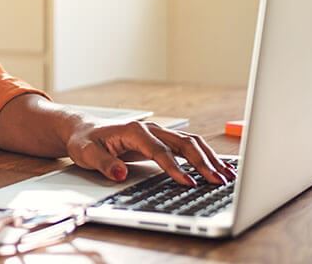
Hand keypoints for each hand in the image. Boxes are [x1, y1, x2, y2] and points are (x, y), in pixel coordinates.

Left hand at [65, 120, 236, 185]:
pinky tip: (219, 167)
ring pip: (190, 143)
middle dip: (202, 162)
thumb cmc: (84, 141)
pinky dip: (205, 156)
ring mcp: (158, 133)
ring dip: (209, 158)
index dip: (174, 167)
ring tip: (227, 176)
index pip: (159, 149)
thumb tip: (120, 173)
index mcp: (132, 130)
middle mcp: (149, 129)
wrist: (84, 129)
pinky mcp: (162, 140)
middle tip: (217, 182)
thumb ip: (103, 163)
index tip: (188, 183)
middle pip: (182, 143)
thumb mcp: (85, 153)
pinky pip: (188, 146)